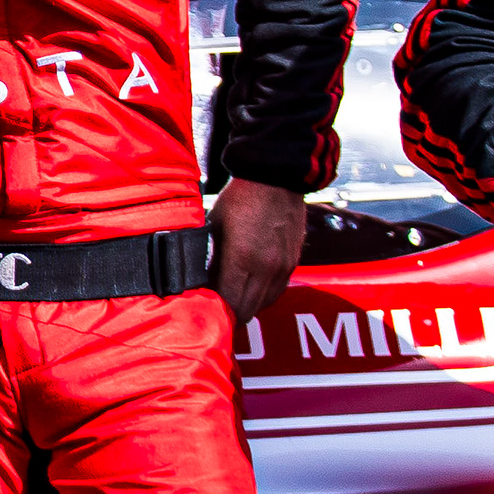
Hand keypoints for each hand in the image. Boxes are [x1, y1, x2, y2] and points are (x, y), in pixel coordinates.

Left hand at [210, 178, 309, 323]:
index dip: (216, 313)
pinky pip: (277, 291)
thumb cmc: (241, 198)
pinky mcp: (293, 262)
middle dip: (230, 315)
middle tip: (216, 312)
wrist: (275, 177)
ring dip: (248, 306)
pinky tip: (251, 289)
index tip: (205, 313)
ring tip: (232, 301)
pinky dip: (263, 296)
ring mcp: (282, 266)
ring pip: (264, 304)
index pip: (229, 304)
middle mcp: (266, 267)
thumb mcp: (213, 226)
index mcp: (242, 258)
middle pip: (247, 310)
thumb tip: (200, 282)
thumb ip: (208, 258)